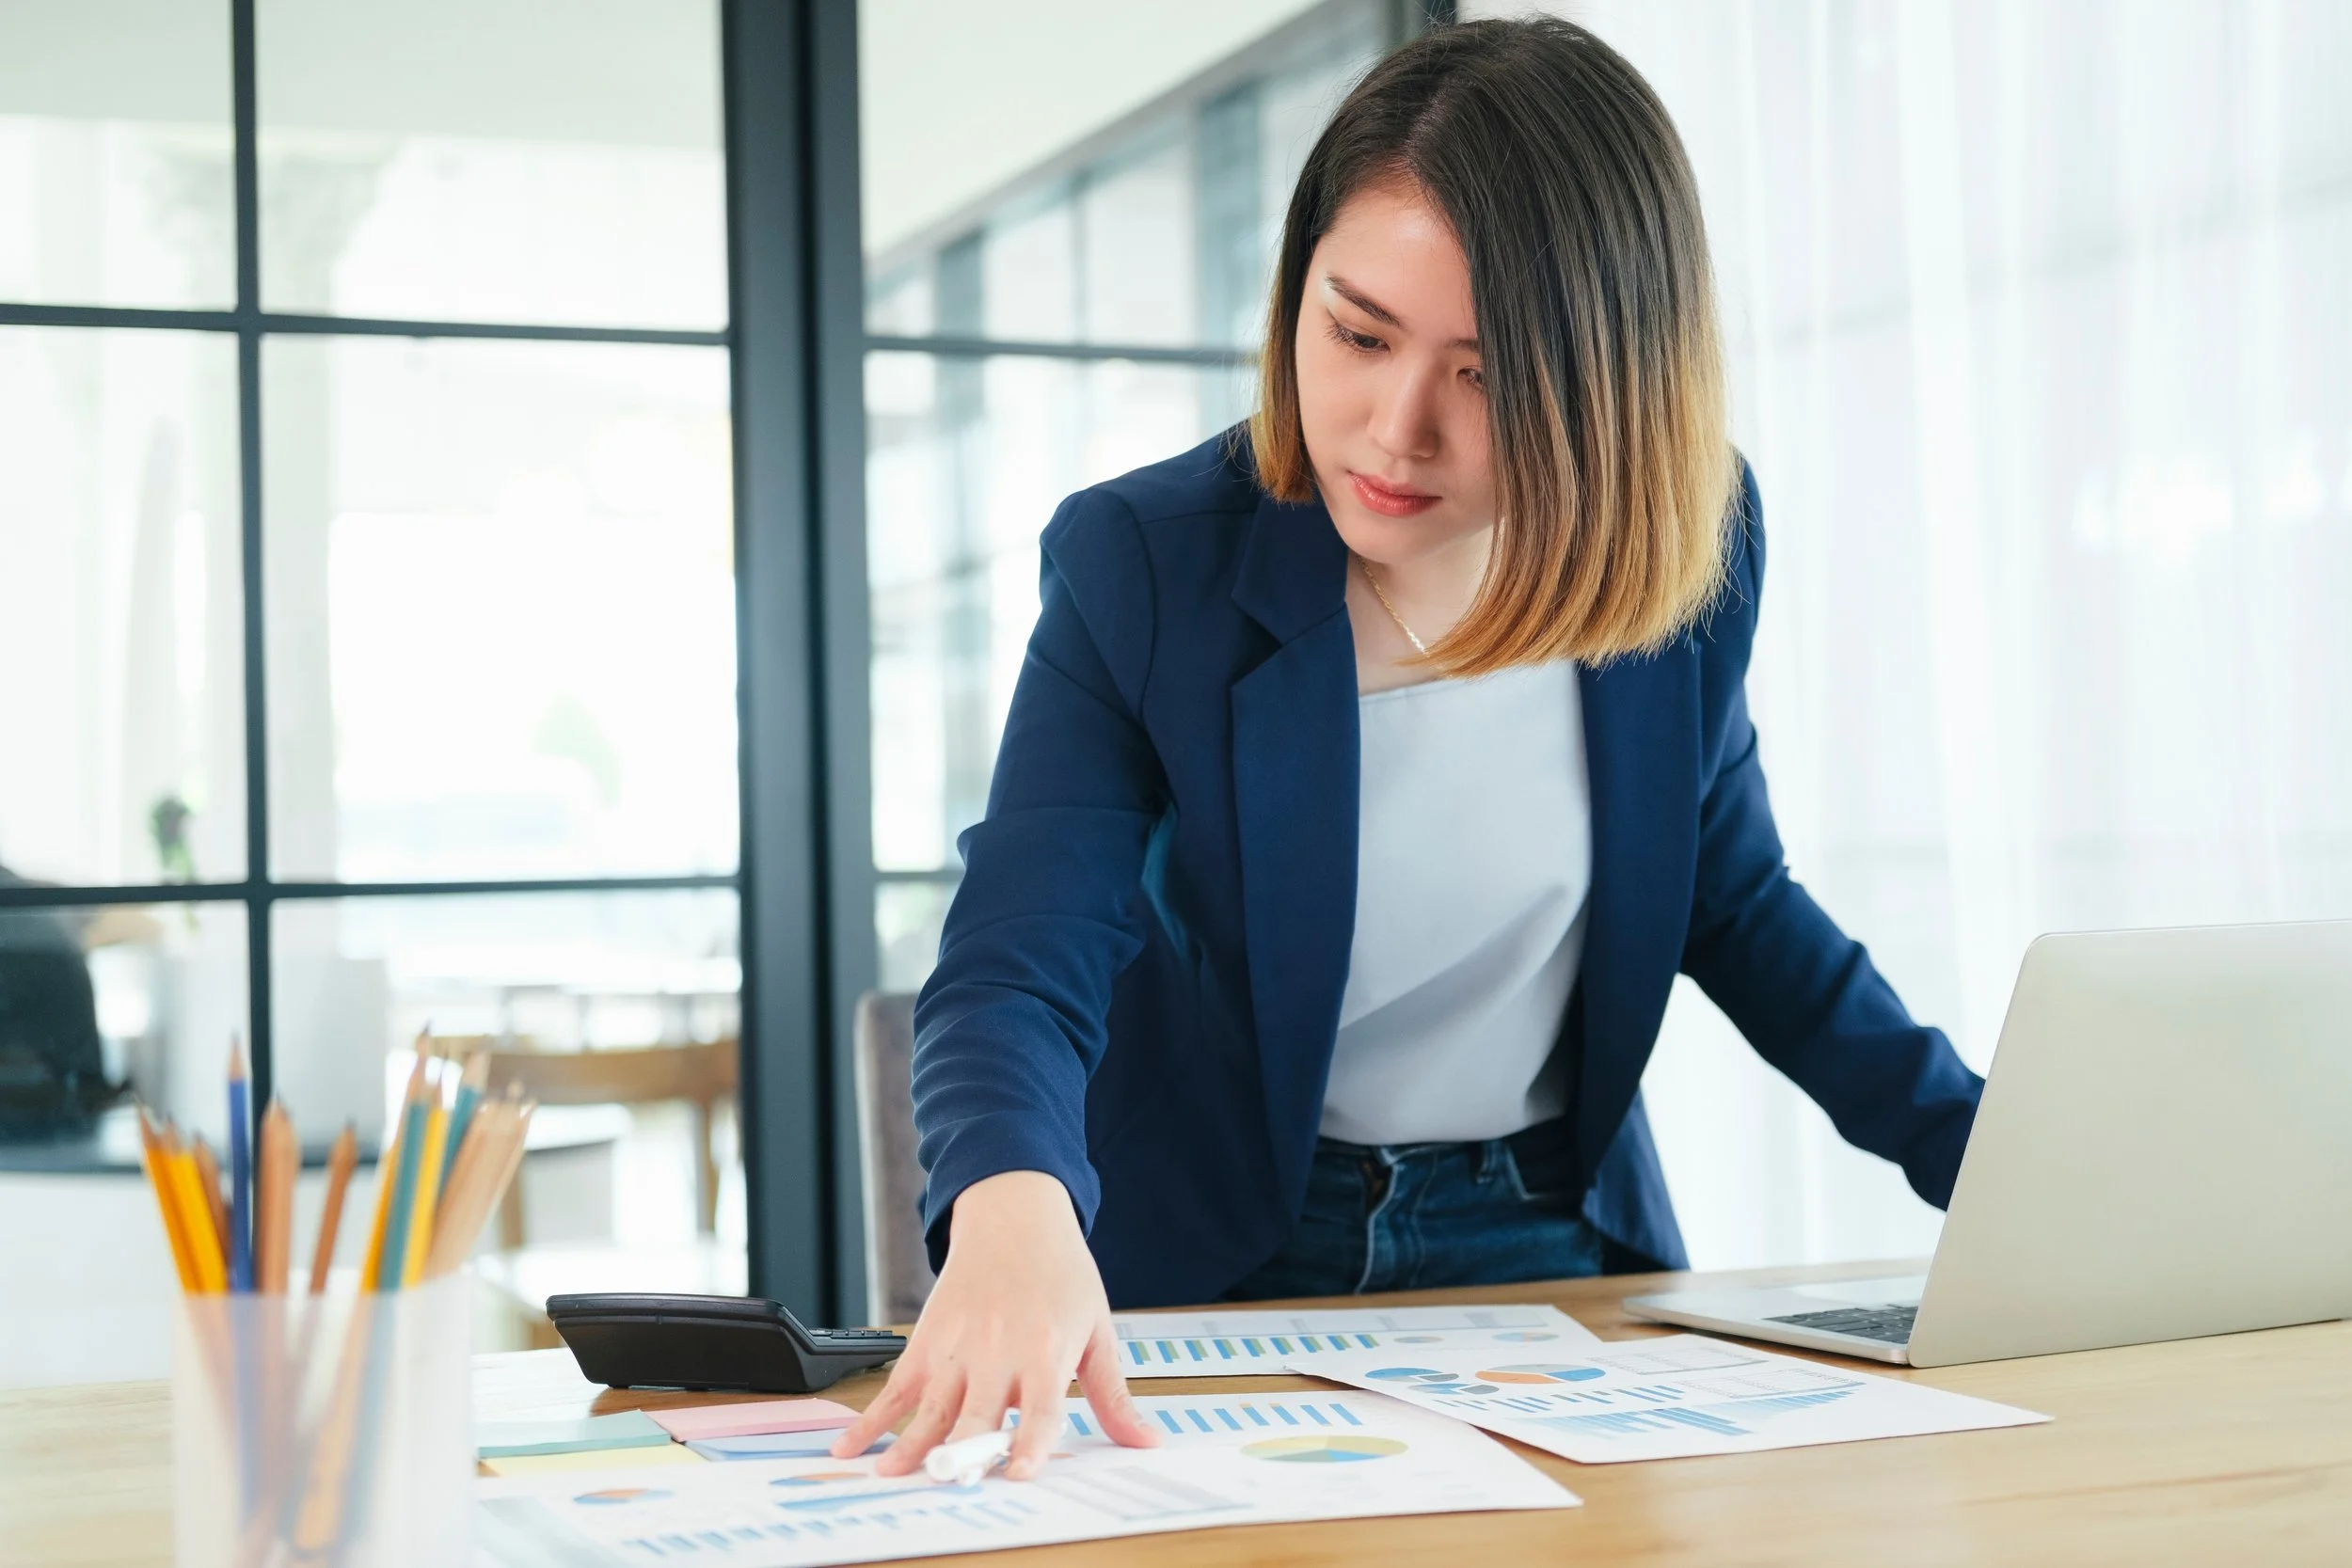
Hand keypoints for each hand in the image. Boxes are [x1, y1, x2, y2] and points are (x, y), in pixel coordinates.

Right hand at [830, 1169, 1158, 1478]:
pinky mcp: (927, 1341)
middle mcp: (1000, 1351)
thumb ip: (1114, 1395)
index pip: (1041, 1407)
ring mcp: (958, 1347)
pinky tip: (852, 1445)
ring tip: (891, 1475)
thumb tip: (1146, 1441)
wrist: (1015, 1217)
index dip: (1030, 1441)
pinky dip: (872, 1418)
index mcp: (1047, 1350)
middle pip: (979, 1410)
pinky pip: (897, 1387)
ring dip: (910, 1442)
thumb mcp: (1098, 1330)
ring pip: (932, 1404)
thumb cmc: (1062, 1274)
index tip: (1019, 1472)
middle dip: (963, 1448)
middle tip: (950, 1481)